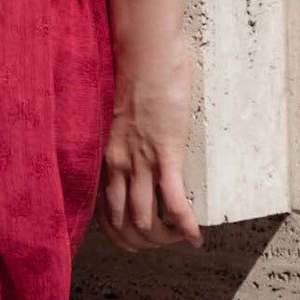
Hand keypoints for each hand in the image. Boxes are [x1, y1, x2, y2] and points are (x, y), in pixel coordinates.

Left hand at [95, 24, 201, 251]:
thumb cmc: (134, 76)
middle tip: (160, 244)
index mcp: (106, 156)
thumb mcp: (120, 116)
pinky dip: (185, 227)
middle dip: (142, 243)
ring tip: (179, 238)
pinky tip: (195, 237)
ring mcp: (141, 162)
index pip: (104, 211)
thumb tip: (134, 147)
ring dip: (164, 238)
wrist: (146, 55)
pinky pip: (174, 204)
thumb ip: (122, 137)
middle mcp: (119, 165)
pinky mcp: (166, 155)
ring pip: (146, 221)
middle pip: (123, 223)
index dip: (118, 235)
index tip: (134, 242)